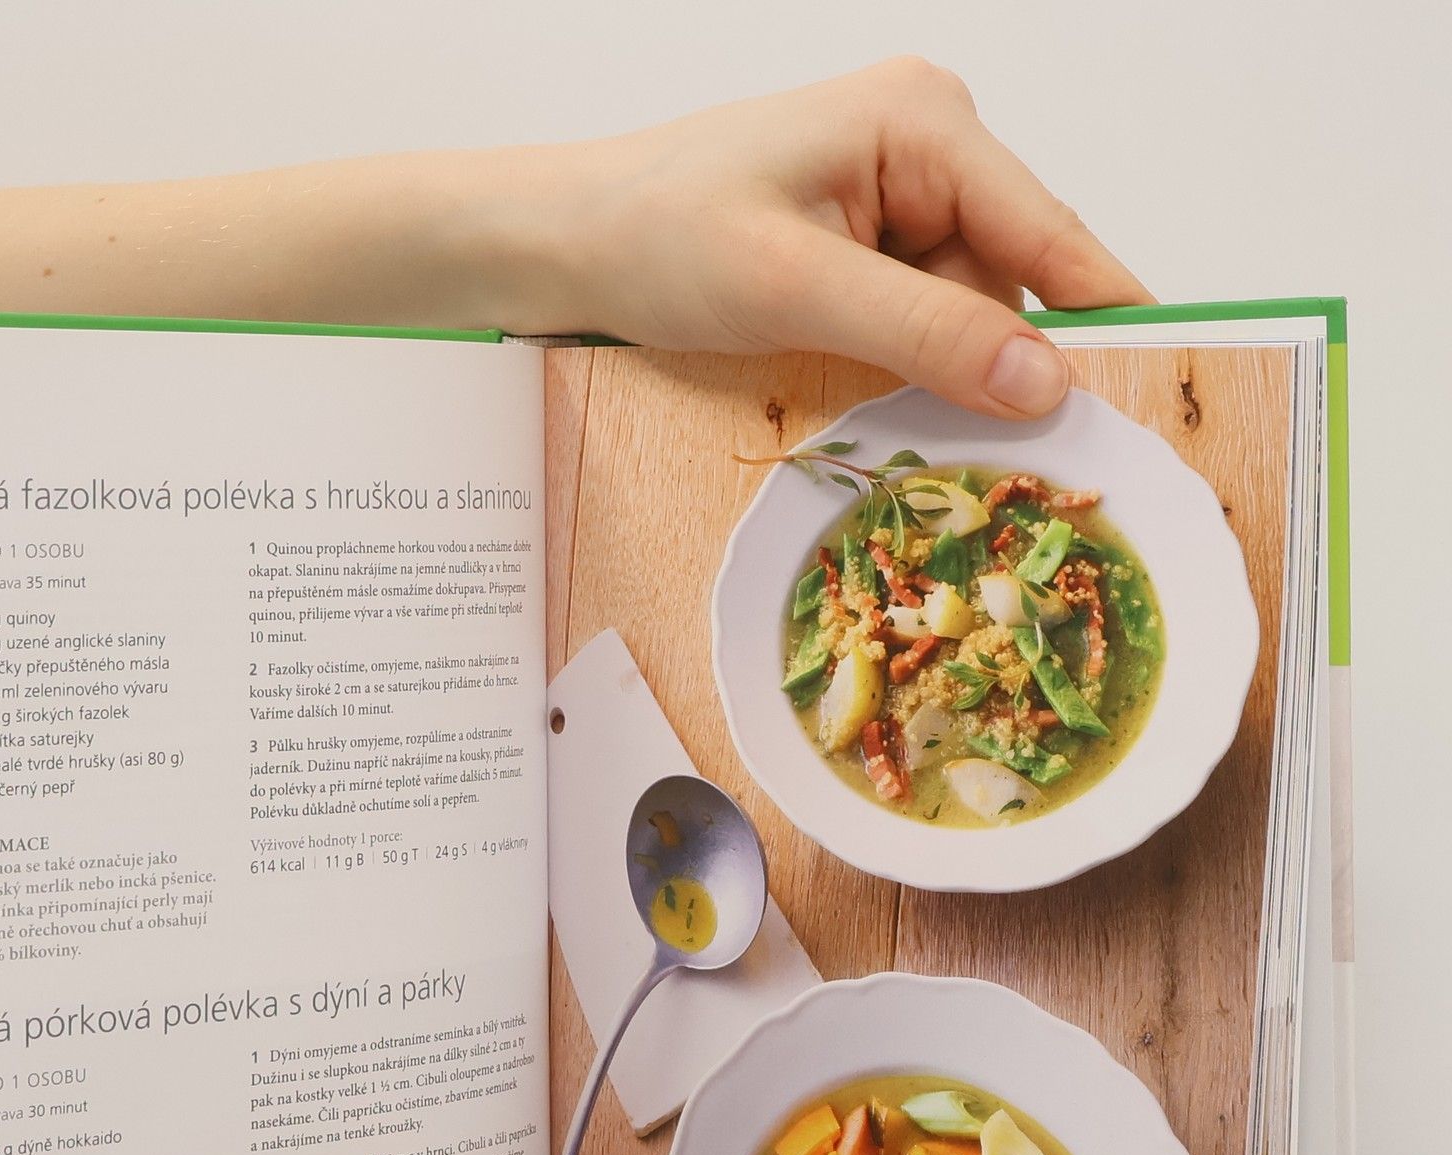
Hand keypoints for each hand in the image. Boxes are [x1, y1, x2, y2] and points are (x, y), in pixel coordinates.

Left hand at [536, 58, 1149, 417]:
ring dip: (941, 370)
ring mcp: (899, 193)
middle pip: (1010, 279)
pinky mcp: (867, 241)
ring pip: (967, 309)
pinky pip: (922, 315)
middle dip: (995, 361)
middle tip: (996, 455)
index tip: (1166, 387)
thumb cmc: (658, 238)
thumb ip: (924, 332)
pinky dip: (907, 364)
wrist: (567, 243)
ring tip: (888, 412)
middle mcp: (929, 145)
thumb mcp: (794, 289)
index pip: (1048, 232)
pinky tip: (864, 389)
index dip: (1103, 317)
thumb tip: (1044, 383)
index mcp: (925, 122)